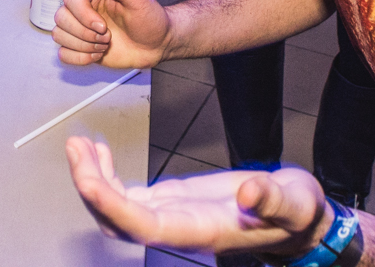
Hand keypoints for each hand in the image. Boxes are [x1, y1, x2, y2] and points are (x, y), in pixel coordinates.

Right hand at [53, 0, 170, 67]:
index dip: (83, 15)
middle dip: (85, 33)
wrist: (157, 44)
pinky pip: (63, 54)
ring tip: (104, 44)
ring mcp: (81, 29)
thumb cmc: (150, 18)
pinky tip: (97, 54)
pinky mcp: (81, 47)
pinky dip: (79, 58)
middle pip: (61, 18)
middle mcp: (83, 9)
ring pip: (59, 35)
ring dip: (83, 45)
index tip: (103, 25)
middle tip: (107, 36)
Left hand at [66, 135, 330, 256]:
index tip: (90, 182)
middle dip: (91, 187)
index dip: (112, 207)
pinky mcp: (171, 202)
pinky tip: (100, 151)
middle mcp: (178, 228)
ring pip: (116, 209)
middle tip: (76, 147)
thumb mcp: (294, 201)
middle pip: (119, 219)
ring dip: (92, 179)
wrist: (298, 216)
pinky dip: (107, 174)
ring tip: (79, 144)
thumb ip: (270, 199)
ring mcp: (171, 216)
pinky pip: (127, 196)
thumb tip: (247, 195)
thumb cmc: (296, 212)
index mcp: (201, 230)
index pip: (144, 227)